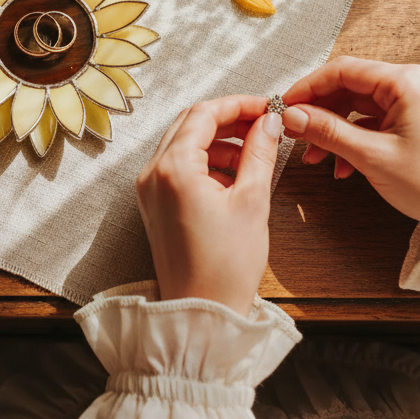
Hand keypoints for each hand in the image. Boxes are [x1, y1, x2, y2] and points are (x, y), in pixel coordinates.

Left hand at [136, 96, 281, 315]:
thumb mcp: (251, 201)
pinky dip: (205, 161)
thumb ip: (259, 152)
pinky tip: (234, 174)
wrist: (201, 314)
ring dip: (218, 140)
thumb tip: (270, 122)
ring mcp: (149, 189)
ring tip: (254, 151)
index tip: (268, 107)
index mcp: (173, 168)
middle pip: (190, 124)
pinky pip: (178, 166)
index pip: (204, 114)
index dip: (239, 104)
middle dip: (228, 119)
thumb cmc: (226, 266)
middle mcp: (152, 173)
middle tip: (264, 123)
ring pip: (183, 143)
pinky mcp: (154, 204)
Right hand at [282, 57, 419, 227]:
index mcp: (406, 83)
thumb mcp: (373, 157)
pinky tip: (342, 164)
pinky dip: (355, 139)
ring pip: (359, 107)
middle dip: (319, 114)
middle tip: (295, 133)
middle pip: (349, 88)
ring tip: (316, 157)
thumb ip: (328, 132)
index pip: (342, 70)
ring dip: (334, 131)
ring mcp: (417, 102)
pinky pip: (375, 120)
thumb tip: (294, 116)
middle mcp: (413, 85)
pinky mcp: (418, 119)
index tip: (285, 106)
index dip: (307, 88)